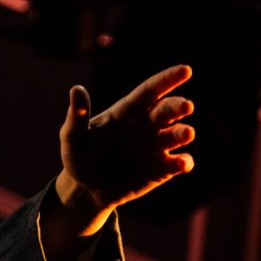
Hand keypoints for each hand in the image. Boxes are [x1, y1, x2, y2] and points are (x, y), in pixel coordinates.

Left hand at [57, 64, 195, 234]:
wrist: (85, 191)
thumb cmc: (78, 158)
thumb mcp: (73, 137)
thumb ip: (78, 115)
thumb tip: (76, 89)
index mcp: (127, 112)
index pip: (150, 91)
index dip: (167, 80)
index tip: (186, 70)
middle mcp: (146, 125)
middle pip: (168, 110)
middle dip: (179, 106)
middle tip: (186, 106)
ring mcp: (156, 147)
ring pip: (178, 134)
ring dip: (183, 133)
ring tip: (186, 133)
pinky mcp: (161, 169)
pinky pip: (179, 162)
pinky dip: (184, 162)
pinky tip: (182, 163)